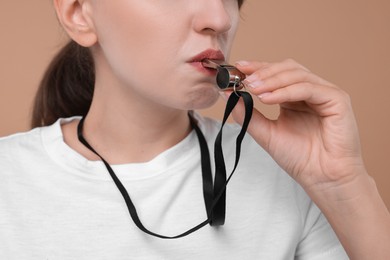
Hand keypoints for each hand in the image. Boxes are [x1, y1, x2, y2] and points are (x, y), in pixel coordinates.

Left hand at [228, 59, 365, 193]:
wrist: (322, 178)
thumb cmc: (299, 158)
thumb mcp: (266, 132)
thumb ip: (247, 113)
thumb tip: (227, 93)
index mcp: (294, 97)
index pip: (276, 73)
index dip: (257, 67)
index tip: (238, 67)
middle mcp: (310, 92)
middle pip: (287, 68)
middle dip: (264, 72)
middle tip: (244, 79)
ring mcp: (325, 93)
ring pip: (297, 75)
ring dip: (272, 80)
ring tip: (253, 89)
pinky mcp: (337, 99)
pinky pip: (307, 88)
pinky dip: (285, 91)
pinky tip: (267, 99)